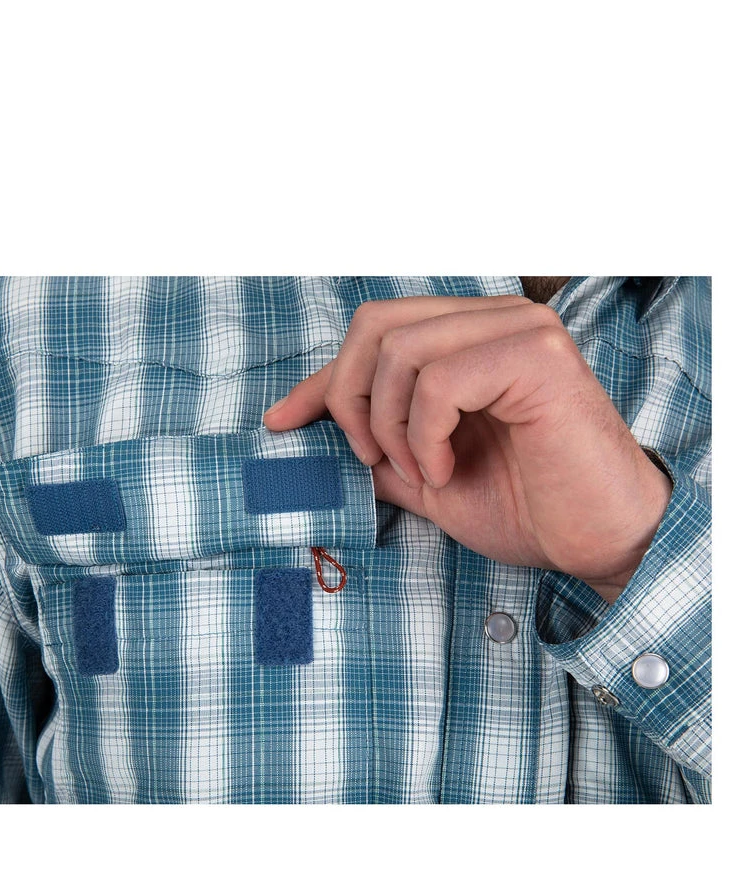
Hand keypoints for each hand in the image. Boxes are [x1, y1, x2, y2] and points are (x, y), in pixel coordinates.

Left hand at [263, 295, 672, 602]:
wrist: (599, 541)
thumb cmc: (528, 509)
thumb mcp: (427, 477)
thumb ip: (378, 448)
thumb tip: (312, 436)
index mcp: (470, 339)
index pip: (373, 335)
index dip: (320, 381)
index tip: (281, 422)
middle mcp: (494, 319)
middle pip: (374, 325)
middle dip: (350, 400)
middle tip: (375, 458)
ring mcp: (518, 329)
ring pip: (398, 349)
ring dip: (390, 425)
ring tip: (422, 471)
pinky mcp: (535, 354)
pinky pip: (437, 380)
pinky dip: (424, 435)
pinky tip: (447, 469)